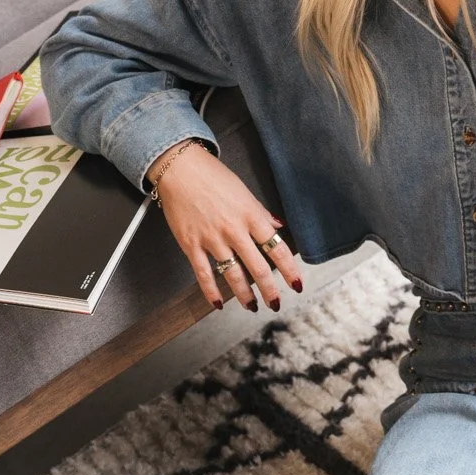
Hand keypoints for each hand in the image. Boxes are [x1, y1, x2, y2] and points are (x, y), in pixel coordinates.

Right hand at [148, 141, 303, 310]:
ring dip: (244, 295)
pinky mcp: (191, 244)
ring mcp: (212, 239)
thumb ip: (261, 212)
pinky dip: (211, 292)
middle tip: (275, 303)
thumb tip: (278, 226)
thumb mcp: (244, 191)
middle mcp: (234, 230)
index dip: (289, 269)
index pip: (277, 248)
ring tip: (252, 306)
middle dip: (269, 290)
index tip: (296, 284)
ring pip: (232, 275)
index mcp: (251, 215)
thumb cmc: (211, 176)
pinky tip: (218, 303)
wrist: (179, 168)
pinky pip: (203, 274)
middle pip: (257, 267)